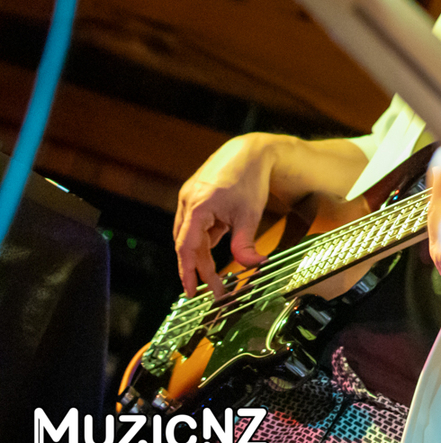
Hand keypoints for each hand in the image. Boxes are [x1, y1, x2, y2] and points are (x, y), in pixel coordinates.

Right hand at [173, 135, 276, 298]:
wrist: (251, 151)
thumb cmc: (250, 179)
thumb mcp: (249, 216)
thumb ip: (245, 244)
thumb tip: (252, 266)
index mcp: (197, 207)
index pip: (186, 248)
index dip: (187, 272)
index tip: (192, 291)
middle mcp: (187, 202)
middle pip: (186, 243)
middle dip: (198, 267)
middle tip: (212, 286)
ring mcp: (188, 197)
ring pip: (189, 233)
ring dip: (201, 250)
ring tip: (217, 266)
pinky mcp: (194, 194)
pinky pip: (194, 222)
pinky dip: (205, 234)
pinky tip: (219, 235)